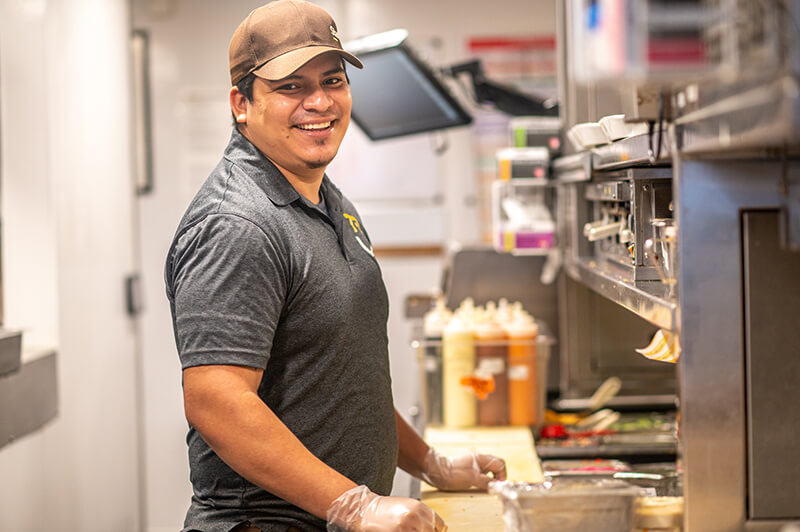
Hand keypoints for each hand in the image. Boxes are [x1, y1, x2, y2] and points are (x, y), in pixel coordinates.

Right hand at [327, 485, 446, 531]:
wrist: (363, 510)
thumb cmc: (383, 510)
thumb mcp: (406, 508)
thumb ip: (421, 517)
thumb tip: (435, 529)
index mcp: (420, 507)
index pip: (441, 526)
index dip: (436, 531)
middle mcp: (416, 516)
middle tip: (413, 531)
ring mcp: (407, 526)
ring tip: (404, 531)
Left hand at [420, 449, 506, 490]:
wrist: (436, 471)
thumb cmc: (451, 473)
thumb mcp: (470, 478)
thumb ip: (485, 481)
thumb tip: (497, 485)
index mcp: (481, 459)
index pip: (500, 464)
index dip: (502, 475)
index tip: (497, 485)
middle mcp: (480, 461)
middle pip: (497, 467)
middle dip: (498, 478)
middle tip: (494, 488)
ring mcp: (475, 466)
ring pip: (491, 472)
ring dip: (492, 480)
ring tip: (488, 489)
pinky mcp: (471, 472)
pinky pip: (483, 476)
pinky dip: (485, 482)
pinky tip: (481, 488)